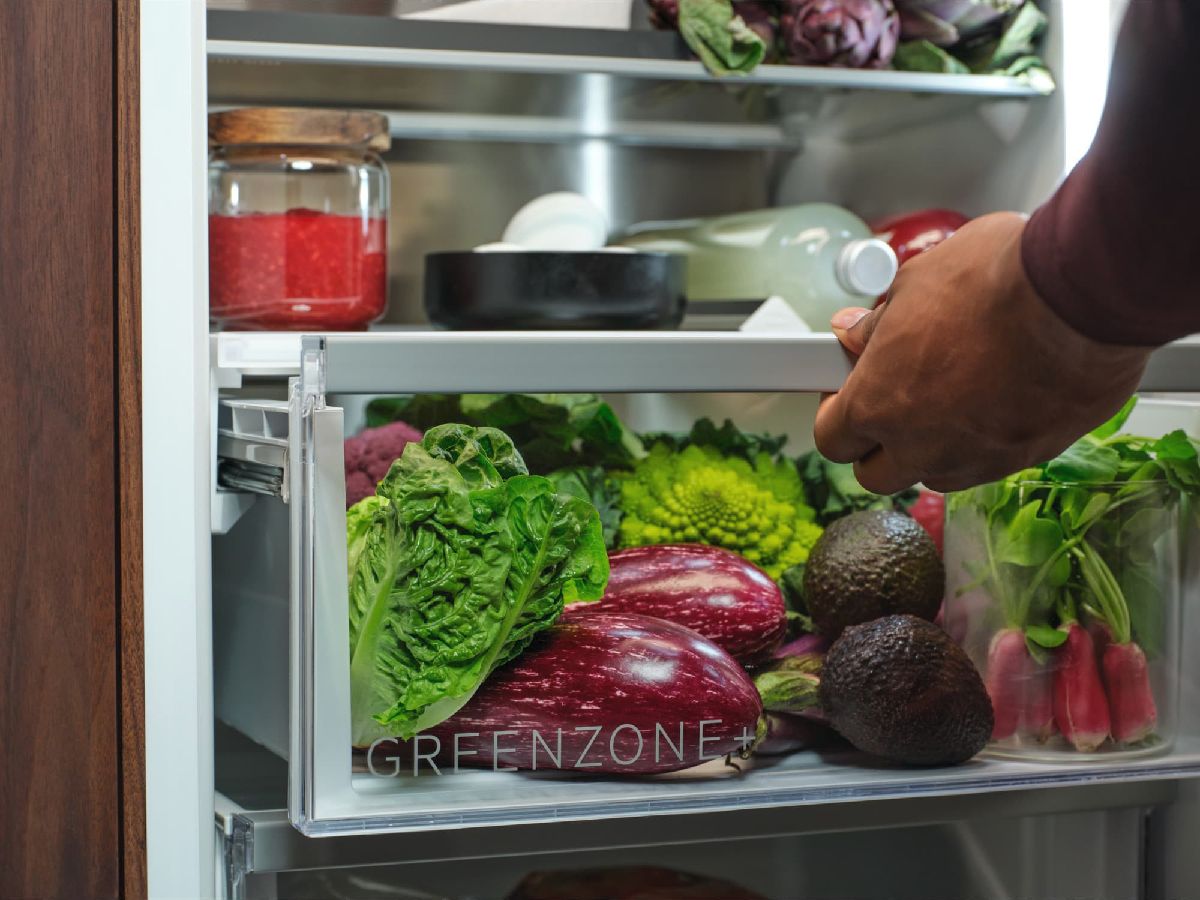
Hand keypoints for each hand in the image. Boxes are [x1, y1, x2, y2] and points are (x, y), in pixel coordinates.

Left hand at [813, 212, 1153, 494]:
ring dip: (928, 449)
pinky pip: (988, 465)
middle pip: (877, 475)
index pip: (831, 439)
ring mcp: (977, 459)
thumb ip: (878, 322)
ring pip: (933, 476)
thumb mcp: (915, 283)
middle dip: (876, 444)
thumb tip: (854, 332)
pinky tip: (995, 400)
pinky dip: (981, 442)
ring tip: (947, 397)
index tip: (846, 393)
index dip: (835, 416)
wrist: (1083, 293)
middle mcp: (922, 446)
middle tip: (889, 401)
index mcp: (878, 404)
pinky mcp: (1028, 457)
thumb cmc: (996, 279)